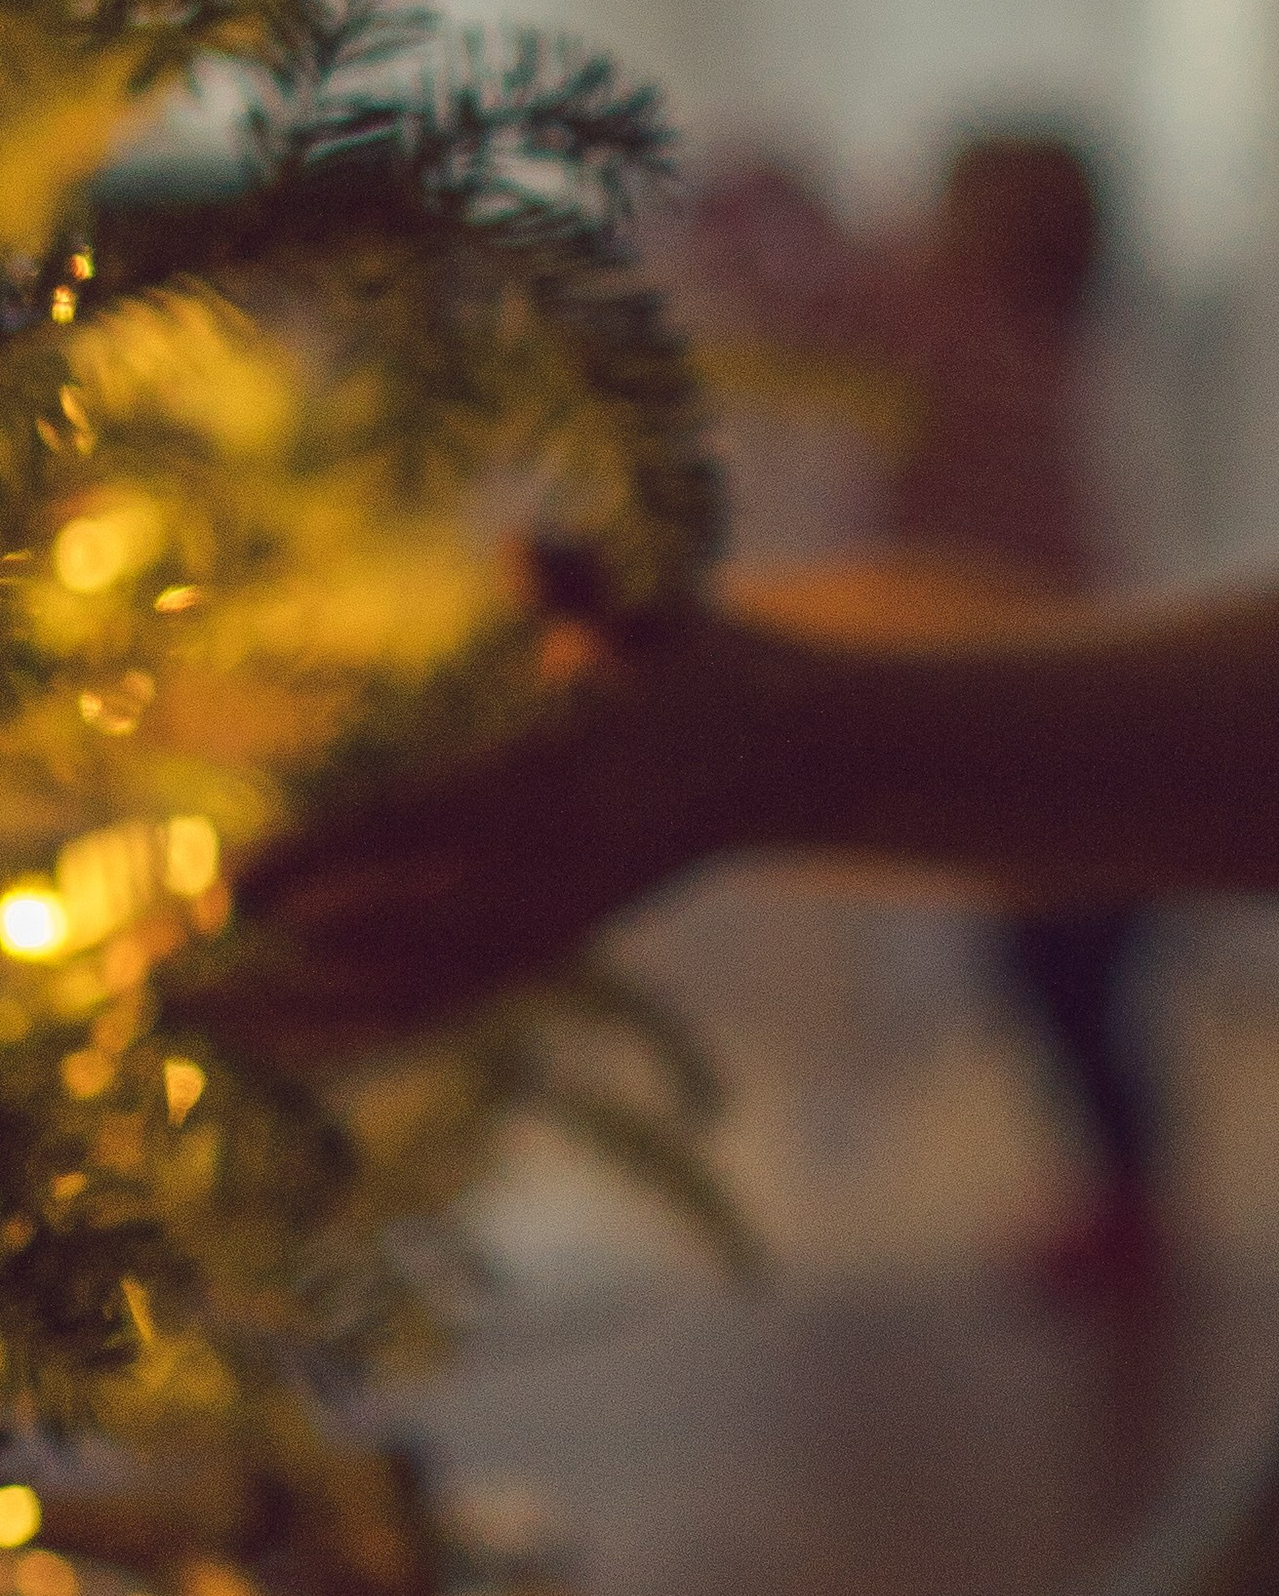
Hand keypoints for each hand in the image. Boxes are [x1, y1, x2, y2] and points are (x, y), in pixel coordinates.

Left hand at [193, 612, 787, 1066]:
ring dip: (295, 1015)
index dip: (325, 859)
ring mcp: (557, 927)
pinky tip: (277, 1048)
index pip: (430, 829)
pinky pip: (442, 1010)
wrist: (797, 759)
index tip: (230, 883)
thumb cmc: (707, 664)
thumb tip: (522, 547)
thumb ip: (588, 585)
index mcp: (578, 787)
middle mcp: (561, 876)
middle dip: (277, 954)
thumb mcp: (662, 609)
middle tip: (164, 967)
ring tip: (192, 1023)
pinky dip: (354, 1033)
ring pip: (410, 995)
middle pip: (396, 937)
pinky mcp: (552, 951)